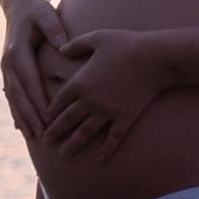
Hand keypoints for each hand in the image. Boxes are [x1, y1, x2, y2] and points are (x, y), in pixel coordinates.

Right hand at [0, 0, 68, 139]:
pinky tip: (22, 129)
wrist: (17, 5)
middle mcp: (8, 62)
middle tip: (43, 135)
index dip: (38, 101)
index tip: (49, 117)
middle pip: (19, 95)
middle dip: (30, 116)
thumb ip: (54, 28)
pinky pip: (12, 96)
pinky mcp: (8, 72)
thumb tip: (62, 46)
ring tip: (33, 137)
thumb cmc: (36, 10)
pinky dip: (17, 113)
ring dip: (22, 118)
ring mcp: (6, 68)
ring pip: (13, 99)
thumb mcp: (45, 13)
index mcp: (17, 51)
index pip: (29, 81)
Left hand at [42, 29, 164, 160]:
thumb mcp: (96, 38)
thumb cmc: (125, 44)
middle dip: (55, 133)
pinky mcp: (125, 118)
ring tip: (63, 155)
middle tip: (45, 144)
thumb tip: (61, 49)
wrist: (154, 58)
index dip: (50, 112)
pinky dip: (106, 150)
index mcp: (80, 82)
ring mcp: (108, 111)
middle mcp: (90, 100)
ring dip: (73, 145)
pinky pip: (113, 138)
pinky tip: (100, 160)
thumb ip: (76, 45)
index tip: (44, 120)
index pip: (59, 101)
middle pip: (67, 120)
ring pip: (85, 133)